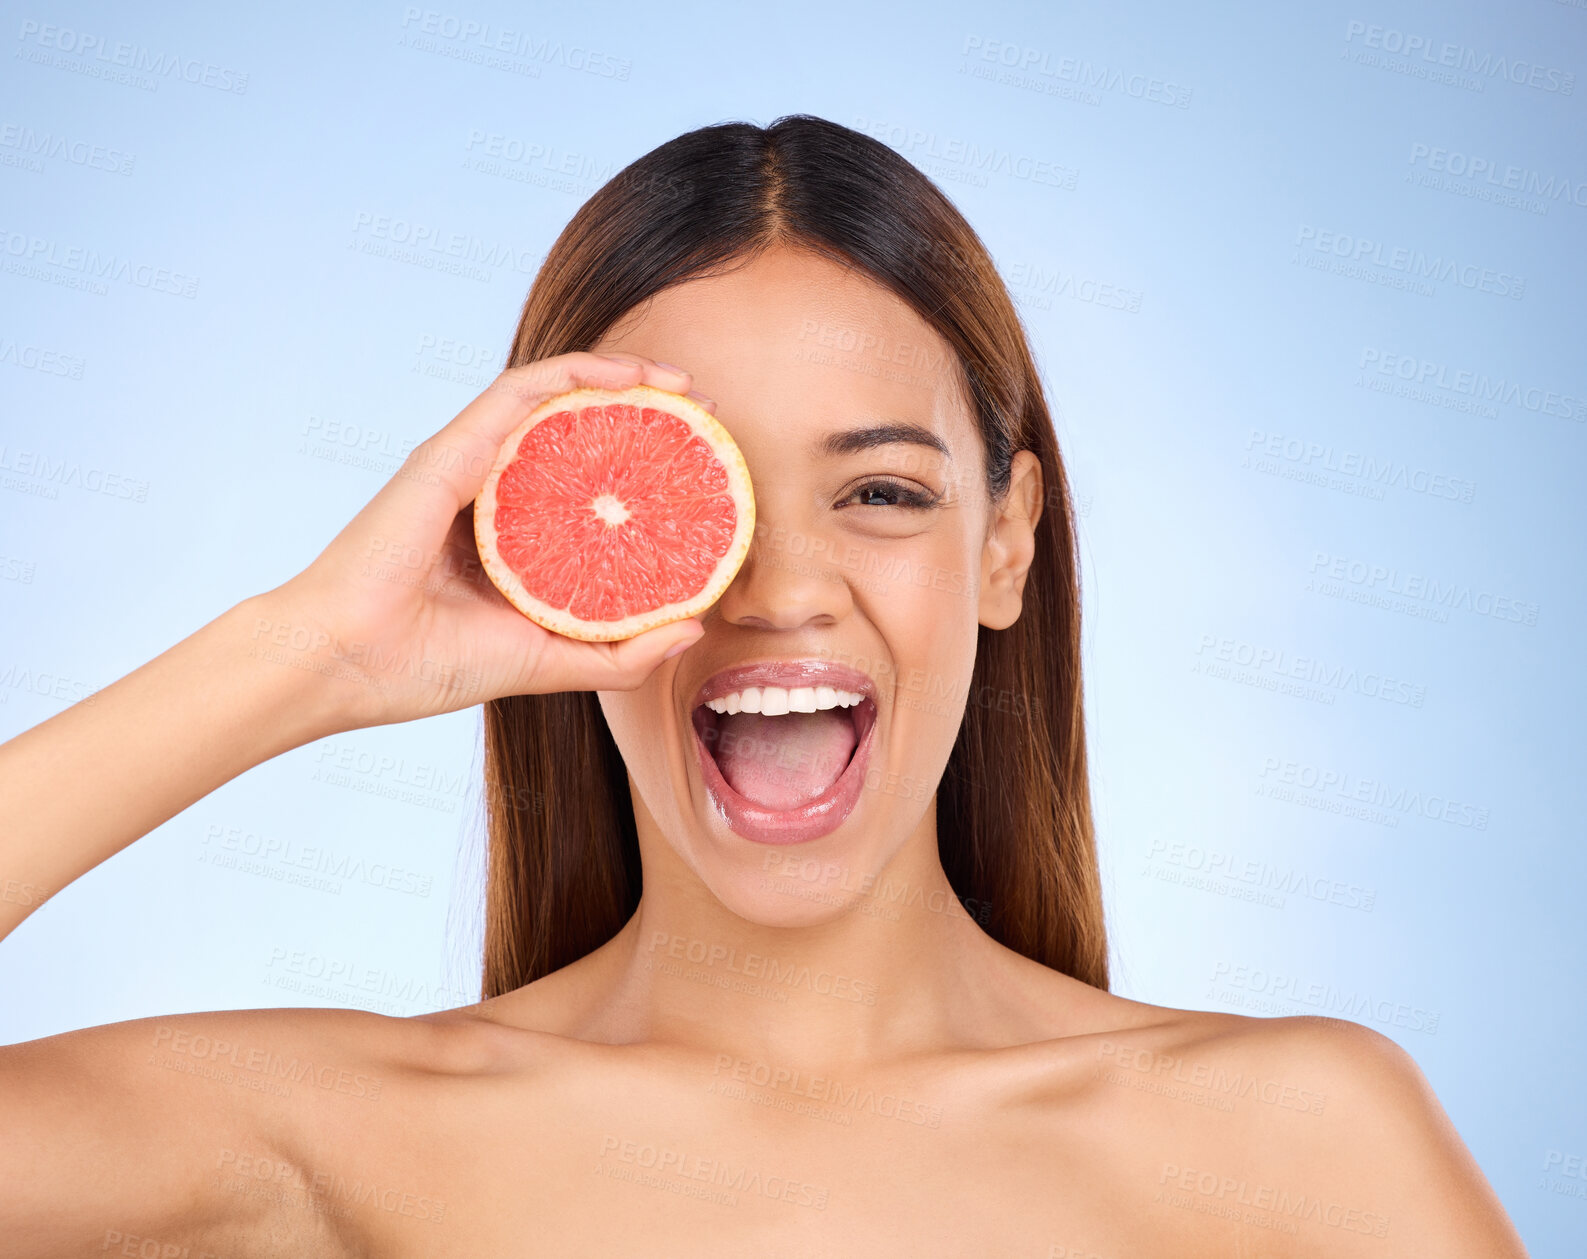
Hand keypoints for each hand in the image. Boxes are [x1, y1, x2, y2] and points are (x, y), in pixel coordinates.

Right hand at [256, 352, 712, 727]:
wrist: (346, 666)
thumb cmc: (426, 665)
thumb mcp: (549, 662)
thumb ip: (618, 651)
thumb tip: (693, 629)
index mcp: (509, 533)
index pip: (585, 479)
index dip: (645, 463)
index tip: (702, 466)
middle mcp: (491, 488)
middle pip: (577, 429)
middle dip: (647, 411)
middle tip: (706, 416)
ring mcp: (469, 463)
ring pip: (554, 397)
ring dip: (623, 378)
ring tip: (683, 386)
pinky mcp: (451, 450)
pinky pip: (522, 391)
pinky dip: (577, 373)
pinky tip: (628, 376)